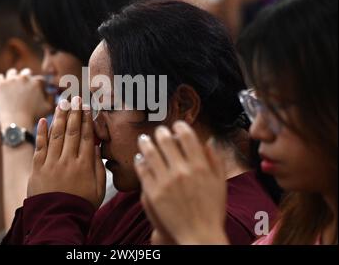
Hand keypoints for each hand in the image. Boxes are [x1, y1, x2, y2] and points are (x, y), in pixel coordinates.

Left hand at [0, 68, 52, 131]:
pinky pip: (0, 77)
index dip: (39, 85)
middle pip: (26, 72)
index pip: (40, 79)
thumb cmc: (34, 117)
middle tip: (24, 87)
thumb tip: (52, 92)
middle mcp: (25, 77)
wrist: (16, 123)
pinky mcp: (0, 84)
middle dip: (26, 79)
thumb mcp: (48, 108)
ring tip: (12, 86)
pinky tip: (3, 88)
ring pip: (12, 72)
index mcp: (37, 82)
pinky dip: (2, 81)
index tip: (37, 90)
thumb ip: (52, 98)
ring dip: (13, 77)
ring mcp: (11, 80)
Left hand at [27, 96, 105, 208]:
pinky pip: (40, 146)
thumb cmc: (81, 205)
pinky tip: (43, 119)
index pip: (87, 136)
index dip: (87, 120)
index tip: (87, 107)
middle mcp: (68, 160)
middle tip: (76, 98)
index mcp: (85, 165)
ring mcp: (52, 163)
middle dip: (75, 112)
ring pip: (57, 135)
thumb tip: (97, 148)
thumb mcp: (99, 189)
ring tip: (62, 102)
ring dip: (60, 117)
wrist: (58, 219)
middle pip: (73, 131)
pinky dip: (41, 132)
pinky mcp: (38, 168)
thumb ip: (99, 167)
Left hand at [134, 121, 228, 244]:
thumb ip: (216, 160)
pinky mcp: (152, 192)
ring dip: (146, 142)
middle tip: (159, 131)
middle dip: (161, 132)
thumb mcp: (221, 184)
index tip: (177, 125)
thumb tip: (210, 140)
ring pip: (151, 153)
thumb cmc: (211, 211)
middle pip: (166, 141)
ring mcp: (165, 182)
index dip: (180, 126)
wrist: (198, 236)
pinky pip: (143, 170)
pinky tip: (140, 158)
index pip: (187, 136)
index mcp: (200, 167)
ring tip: (144, 139)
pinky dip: (140, 161)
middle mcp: (182, 171)